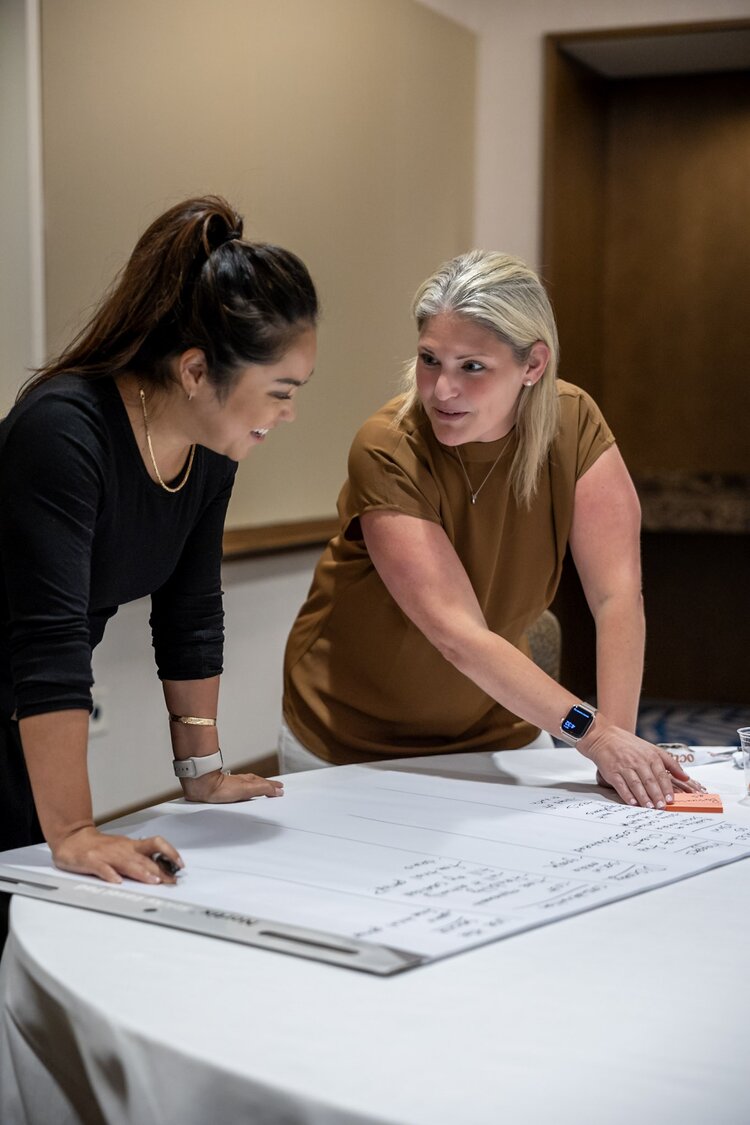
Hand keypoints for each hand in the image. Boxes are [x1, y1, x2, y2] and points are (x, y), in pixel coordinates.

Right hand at [52, 825, 182, 884]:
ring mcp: (107, 854)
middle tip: (170, 882)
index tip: (181, 865)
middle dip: (159, 870)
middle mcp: (122, 849)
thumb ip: (138, 859)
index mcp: (131, 846)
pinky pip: (102, 868)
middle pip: (144, 858)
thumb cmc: (100, 847)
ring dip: (141, 872)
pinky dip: (110, 874)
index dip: (170, 852)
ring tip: (152, 881)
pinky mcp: (91, 861)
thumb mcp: (122, 850)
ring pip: (127, 862)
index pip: (156, 844)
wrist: (72, 838)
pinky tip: (117, 881)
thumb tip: (161, 871)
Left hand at [180, 768, 283, 803]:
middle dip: (267, 785)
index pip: (265, 784)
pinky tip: (242, 794)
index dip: (273, 786)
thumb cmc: (222, 788)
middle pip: (258, 783)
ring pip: (249, 785)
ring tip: (263, 790)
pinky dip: (246, 791)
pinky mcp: (225, 790)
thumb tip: (278, 790)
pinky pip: (241, 790)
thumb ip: (262, 789)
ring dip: (257, 787)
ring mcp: (234, 786)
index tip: (281, 788)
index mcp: (249, 781)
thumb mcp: (247, 789)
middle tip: (275, 788)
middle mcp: (242, 782)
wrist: (204, 786)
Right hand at [581, 725, 704, 807]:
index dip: (666, 788)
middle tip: (662, 806)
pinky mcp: (612, 772)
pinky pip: (620, 785)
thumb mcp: (652, 749)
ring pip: (636, 784)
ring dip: (643, 797)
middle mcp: (638, 761)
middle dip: (657, 795)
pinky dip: (627, 794)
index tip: (671, 799)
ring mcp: (624, 767)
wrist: (605, 737)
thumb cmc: (630, 745)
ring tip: (650, 807)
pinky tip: (632, 802)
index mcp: (650, 756)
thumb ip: (670, 763)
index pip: (661, 774)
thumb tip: (686, 777)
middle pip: (650, 780)